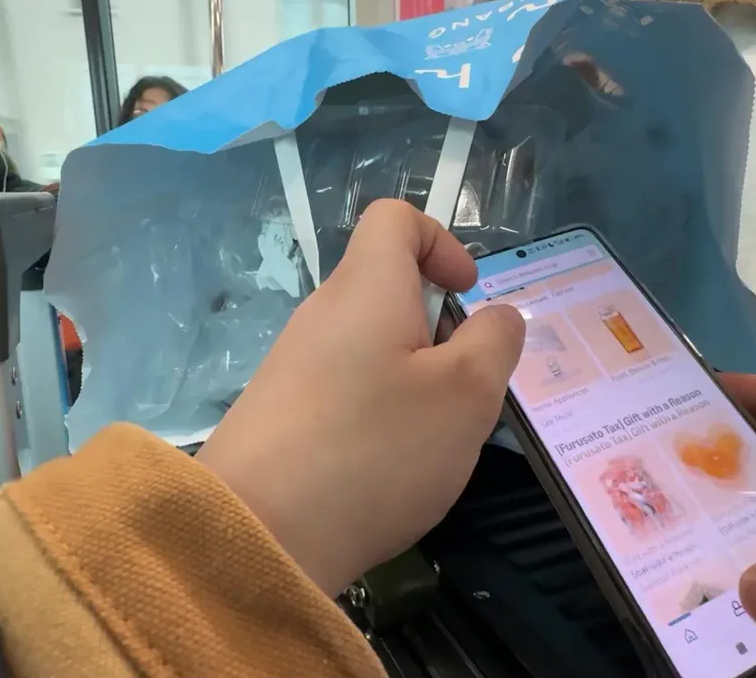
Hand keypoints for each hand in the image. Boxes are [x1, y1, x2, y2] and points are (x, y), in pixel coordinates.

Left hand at [195, 200, 526, 594]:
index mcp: (365, 288)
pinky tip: (386, 473)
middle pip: (388, 292)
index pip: (395, 219)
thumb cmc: (375, 449)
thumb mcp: (467, 394)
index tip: (467, 296)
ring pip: (371, 350)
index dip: (442, 242)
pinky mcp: (281, 418)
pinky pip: (344, 394)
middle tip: (466, 393)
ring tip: (431, 443)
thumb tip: (496, 316)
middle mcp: (322, 315)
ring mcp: (294, 368)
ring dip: (414, 384)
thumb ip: (495, 342)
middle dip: (440, 332)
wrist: (258, 535)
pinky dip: (377, 419)